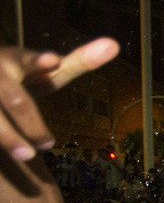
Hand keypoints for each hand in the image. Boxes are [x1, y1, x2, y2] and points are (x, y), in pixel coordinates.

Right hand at [0, 38, 118, 159]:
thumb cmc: (18, 79)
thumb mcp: (44, 72)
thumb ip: (76, 62)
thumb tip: (114, 45)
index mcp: (12, 59)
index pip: (24, 59)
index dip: (37, 61)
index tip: (52, 60)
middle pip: (14, 99)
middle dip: (31, 124)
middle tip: (48, 144)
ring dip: (8, 137)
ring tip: (26, 156)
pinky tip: (5, 158)